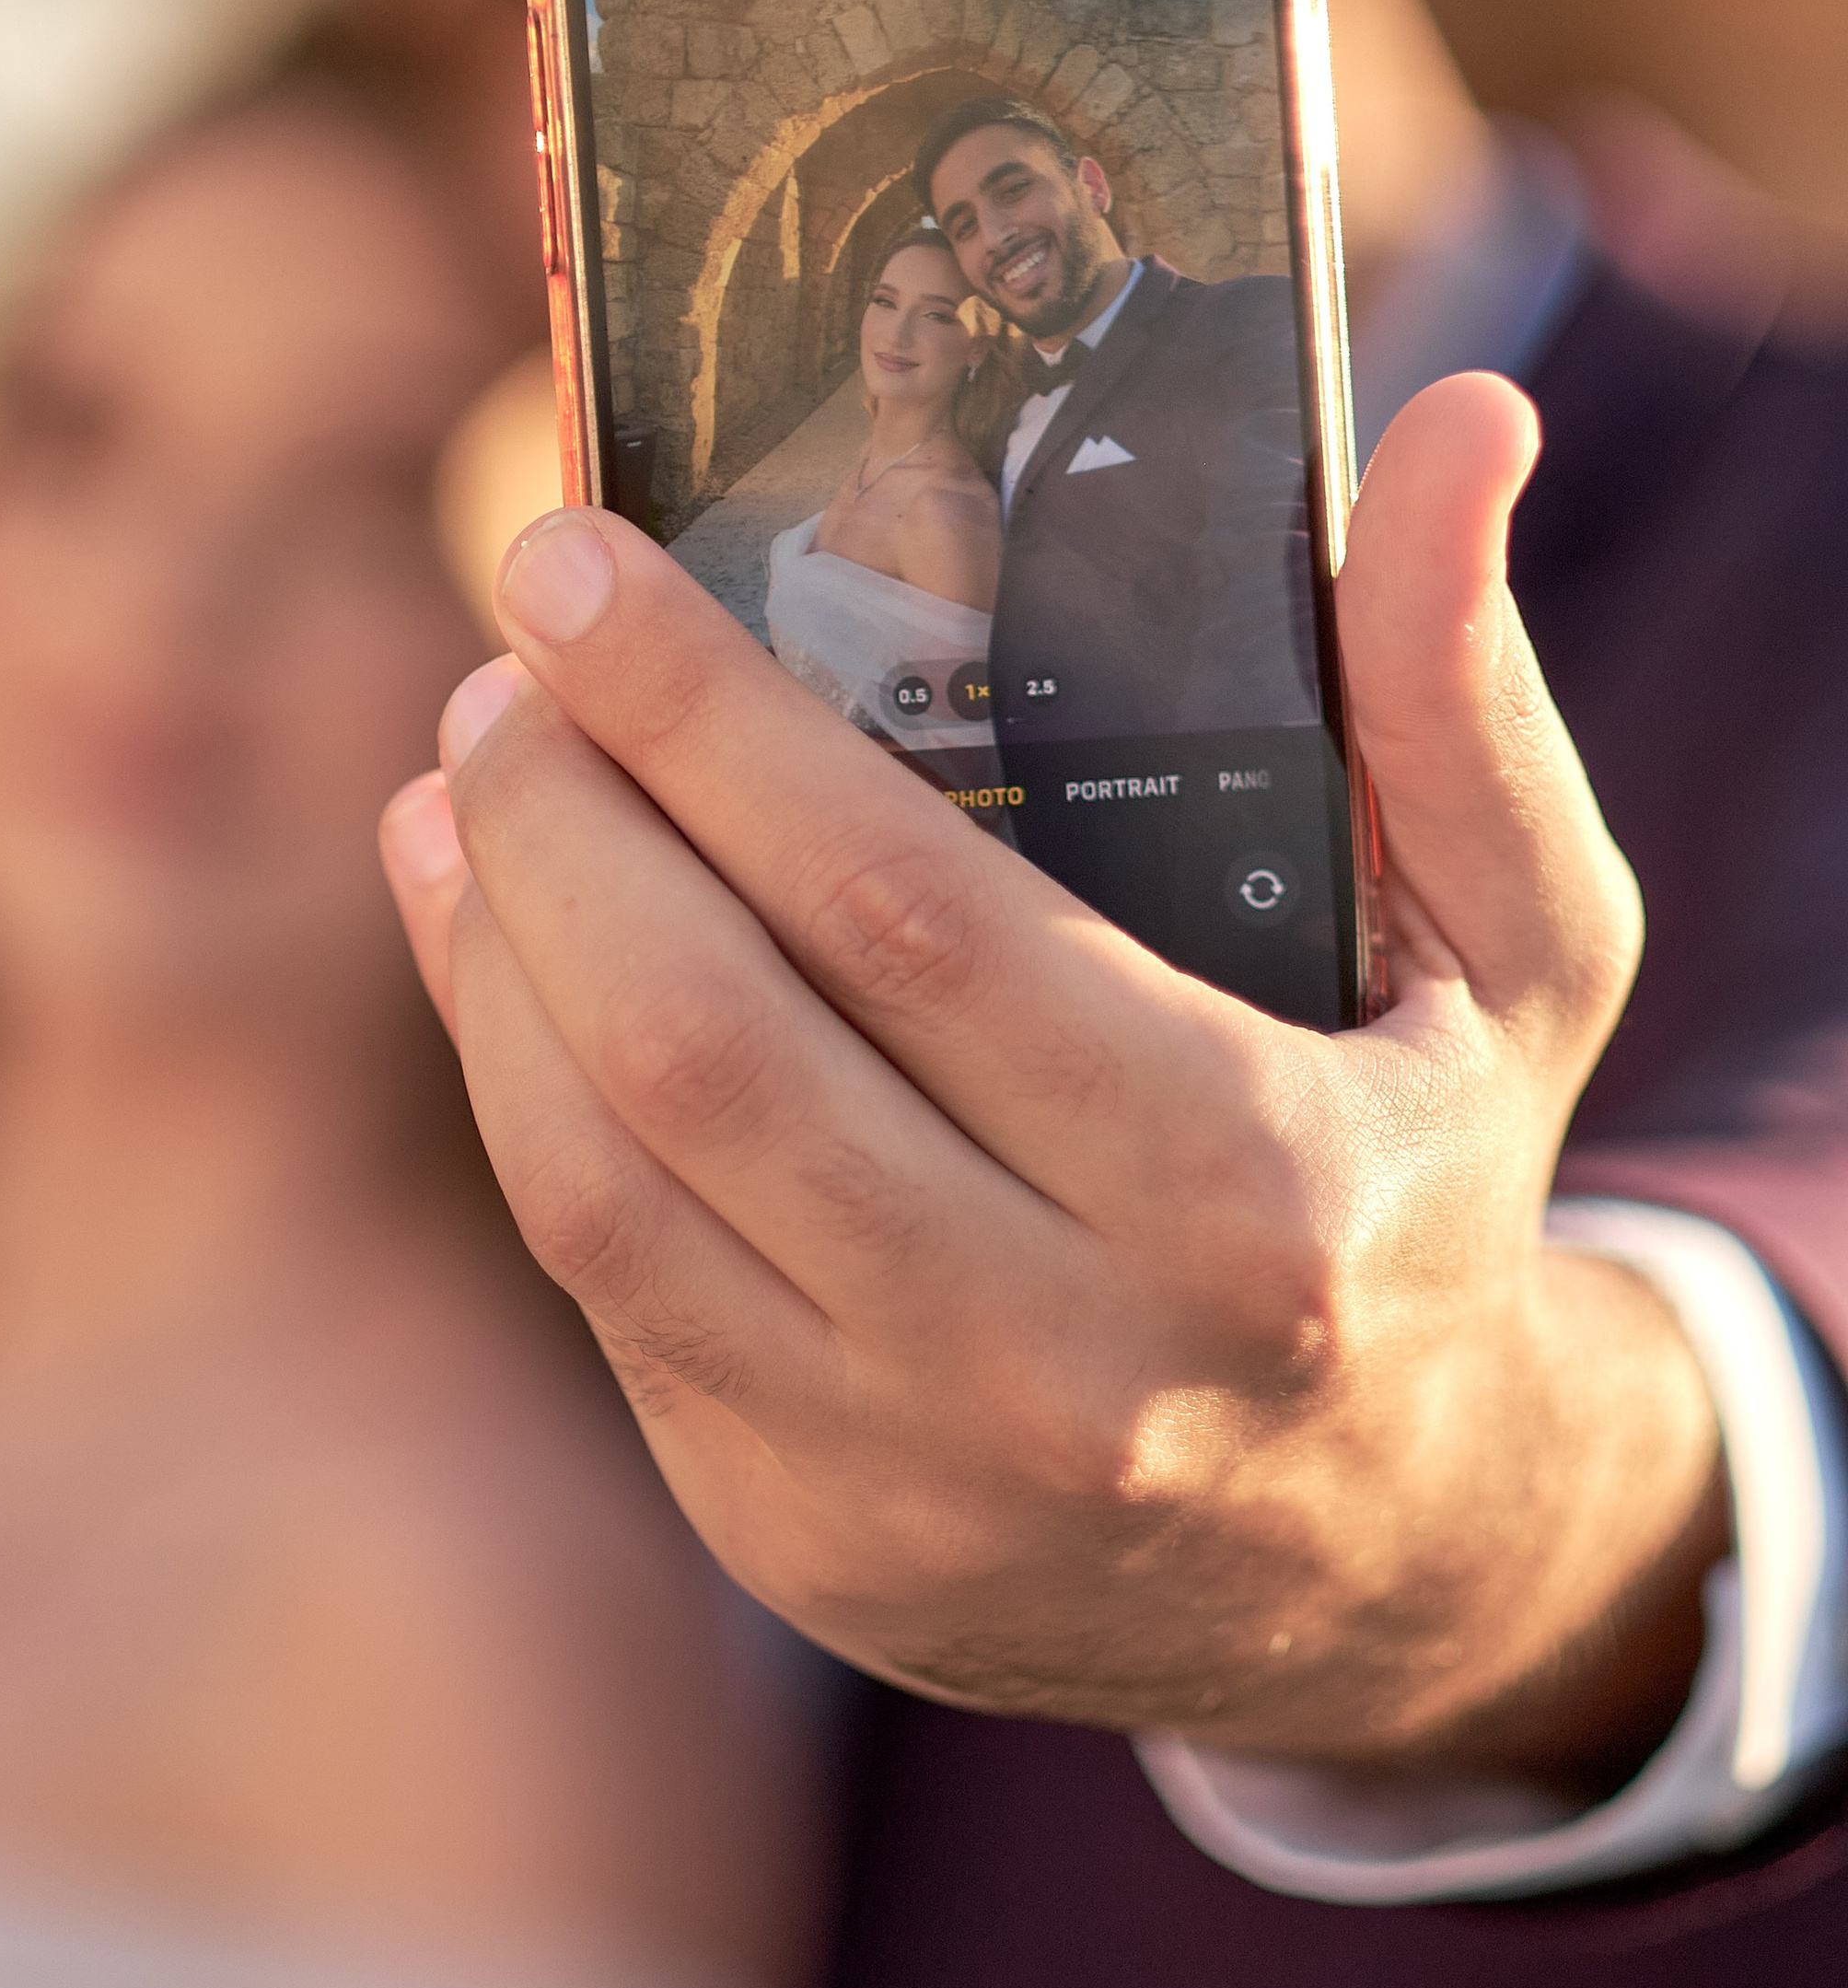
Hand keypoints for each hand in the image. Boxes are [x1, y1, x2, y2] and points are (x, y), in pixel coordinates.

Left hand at [380, 376, 1724, 1783]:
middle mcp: (1066, 1366)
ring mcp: (908, 1480)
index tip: (575, 562)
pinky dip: (506, 1084)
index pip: (910, 920)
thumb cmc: (1420, 1188)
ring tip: (467, 780)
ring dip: (490, 949)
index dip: (706, 727)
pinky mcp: (792, 1537)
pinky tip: (486, 938)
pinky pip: (597, 1279)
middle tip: (508, 662)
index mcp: (1249, 1193)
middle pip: (707, 1049)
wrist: (1376, 1565)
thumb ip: (1459, 694)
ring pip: (599, 1180)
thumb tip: (1457, 422)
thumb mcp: (1520, 952)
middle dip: (560, 817)